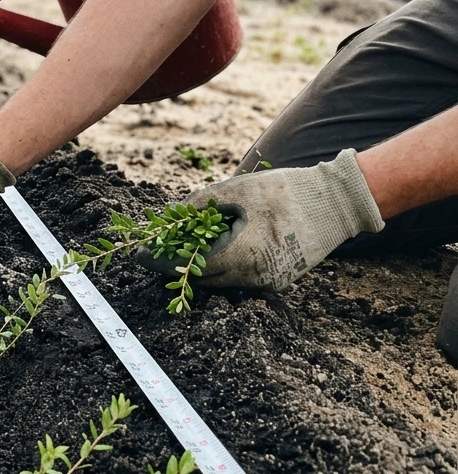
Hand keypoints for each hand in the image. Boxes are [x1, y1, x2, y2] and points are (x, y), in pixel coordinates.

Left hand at [141, 149, 383, 290]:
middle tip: (157, 248)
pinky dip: (225, 265)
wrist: (336, 203)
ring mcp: (269, 283)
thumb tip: (171, 215)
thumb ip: (199, 205)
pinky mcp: (279, 280)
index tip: (137, 256)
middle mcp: (254, 278)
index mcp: (241, 257)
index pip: (189, 266)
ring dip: (202, 265)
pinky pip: (241, 278)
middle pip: (203, 278)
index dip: (160, 261)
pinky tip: (218, 246)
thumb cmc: (285, 192)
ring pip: (222, 280)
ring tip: (184, 245)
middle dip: (178, 264)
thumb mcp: (237, 191)